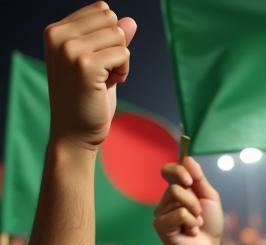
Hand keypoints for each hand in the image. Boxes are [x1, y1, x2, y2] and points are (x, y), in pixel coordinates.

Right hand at [44, 2, 136, 149]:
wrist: (74, 132)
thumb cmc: (87, 100)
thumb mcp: (99, 64)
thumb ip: (111, 40)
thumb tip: (131, 20)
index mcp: (56, 30)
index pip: (100, 10)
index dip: (109, 37)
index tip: (98, 61)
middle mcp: (59, 35)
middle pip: (111, 20)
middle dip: (116, 47)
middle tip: (103, 72)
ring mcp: (70, 49)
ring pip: (119, 36)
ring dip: (121, 61)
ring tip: (104, 79)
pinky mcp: (86, 64)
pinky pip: (124, 54)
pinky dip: (124, 71)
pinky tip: (109, 85)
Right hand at [153, 156, 224, 244]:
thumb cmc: (210, 224)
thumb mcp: (209, 198)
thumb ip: (200, 178)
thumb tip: (187, 158)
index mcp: (177, 190)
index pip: (168, 171)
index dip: (177, 170)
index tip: (190, 180)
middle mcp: (166, 200)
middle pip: (176, 187)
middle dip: (194, 202)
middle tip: (199, 215)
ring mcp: (160, 212)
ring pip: (178, 200)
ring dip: (195, 214)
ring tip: (196, 225)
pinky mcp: (160, 225)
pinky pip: (178, 214)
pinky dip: (190, 223)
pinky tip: (190, 232)